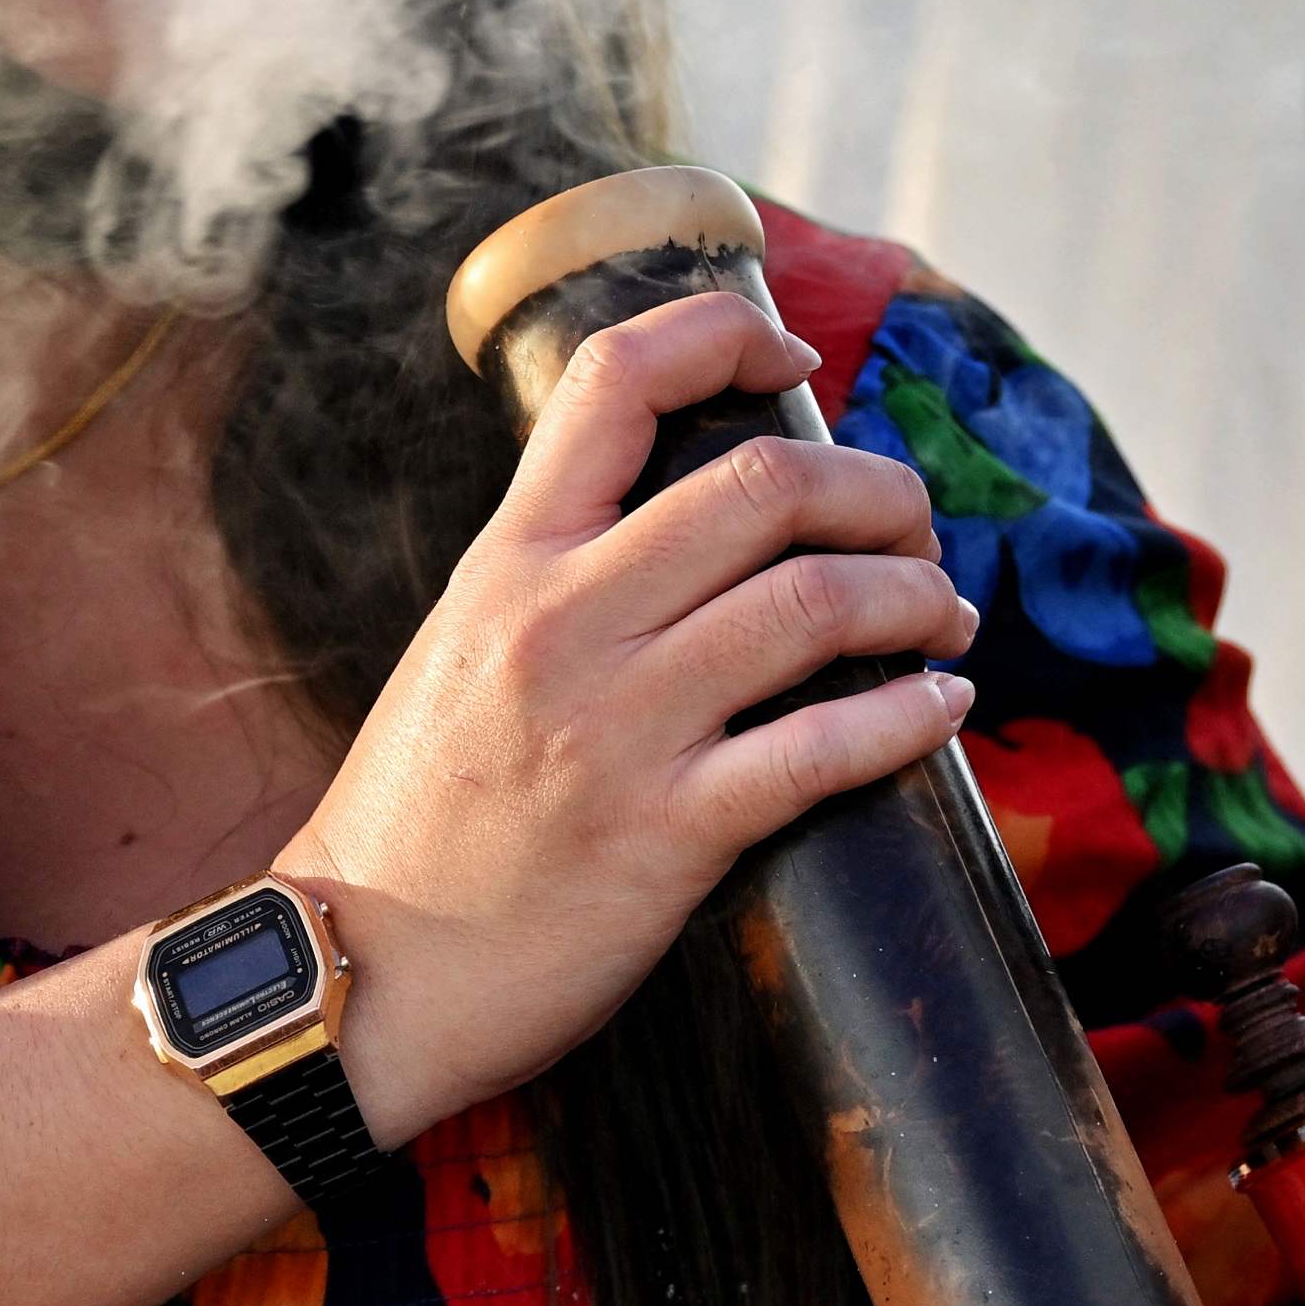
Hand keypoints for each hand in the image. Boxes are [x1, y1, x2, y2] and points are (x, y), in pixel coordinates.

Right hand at [289, 290, 979, 1133]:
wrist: (360, 972)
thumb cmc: (423, 815)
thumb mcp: (465, 647)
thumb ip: (562, 576)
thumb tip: (693, 523)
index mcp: (511, 560)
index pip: (615, 379)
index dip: (723, 333)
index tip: (794, 358)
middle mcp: (563, 620)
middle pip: (763, 485)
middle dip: (875, 490)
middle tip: (915, 526)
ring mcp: (617, 725)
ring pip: (813, 603)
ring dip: (912, 596)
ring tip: (944, 613)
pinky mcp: (667, 832)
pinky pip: (822, 749)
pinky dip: (909, 717)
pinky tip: (943, 707)